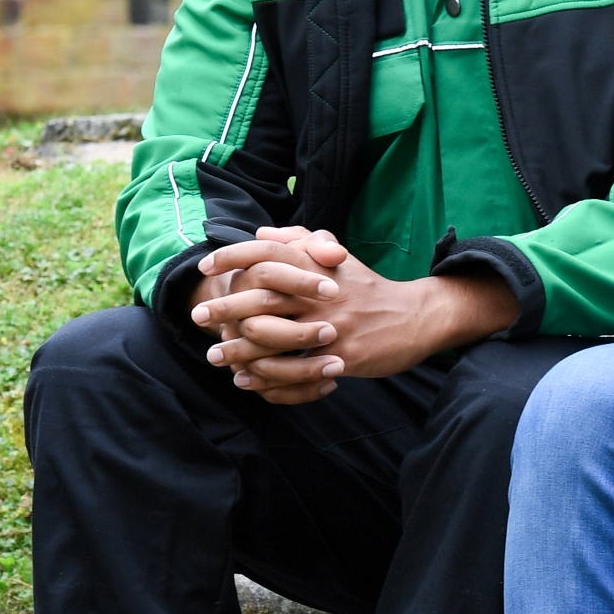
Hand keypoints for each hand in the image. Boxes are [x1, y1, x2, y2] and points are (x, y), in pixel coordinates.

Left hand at [192, 226, 519, 403]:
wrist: (415, 317)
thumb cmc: (370, 289)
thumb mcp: (338, 258)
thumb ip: (300, 242)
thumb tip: (260, 233)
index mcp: (318, 265)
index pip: (267, 253)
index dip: (233, 258)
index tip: (205, 267)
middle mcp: (320, 292)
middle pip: (261, 296)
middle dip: (225, 307)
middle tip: (198, 317)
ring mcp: (331, 325)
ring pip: (272, 336)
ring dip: (239, 349)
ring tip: (215, 356)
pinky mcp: (341, 354)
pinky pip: (294, 369)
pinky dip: (267, 376)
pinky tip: (248, 380)